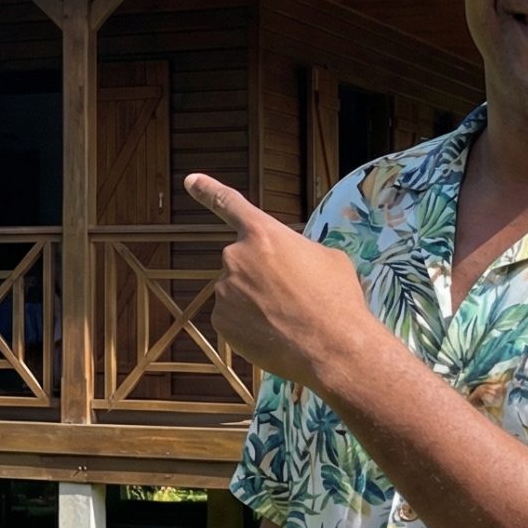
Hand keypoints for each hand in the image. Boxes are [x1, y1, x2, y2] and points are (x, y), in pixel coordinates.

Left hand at [186, 173, 379, 394]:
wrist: (332, 347)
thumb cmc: (336, 299)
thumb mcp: (325, 257)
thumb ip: (296, 249)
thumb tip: (289, 260)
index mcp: (262, 233)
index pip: (230, 204)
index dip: (208, 190)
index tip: (191, 180)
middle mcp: (236, 257)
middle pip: (243, 261)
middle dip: (262, 274)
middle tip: (293, 293)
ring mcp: (225, 290)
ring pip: (238, 291)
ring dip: (257, 301)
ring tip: (289, 317)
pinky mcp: (221, 321)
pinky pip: (233, 317)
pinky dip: (249, 324)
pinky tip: (275, 332)